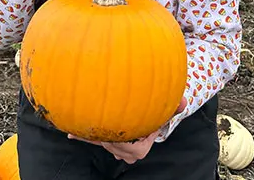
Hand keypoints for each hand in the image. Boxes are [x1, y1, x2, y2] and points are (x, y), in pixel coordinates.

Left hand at [68, 97, 186, 163]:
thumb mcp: (163, 110)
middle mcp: (126, 153)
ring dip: (93, 134)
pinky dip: (82, 137)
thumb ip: (173, 106)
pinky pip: (92, 141)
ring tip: (82, 125)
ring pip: (102, 142)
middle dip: (107, 134)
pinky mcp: (104, 141)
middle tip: (103, 121)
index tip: (124, 125)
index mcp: (140, 149)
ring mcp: (114, 148)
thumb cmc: (154, 113)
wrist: (145, 116)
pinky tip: (70, 133)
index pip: (129, 147)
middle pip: (112, 145)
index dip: (123, 137)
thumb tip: (184, 101)